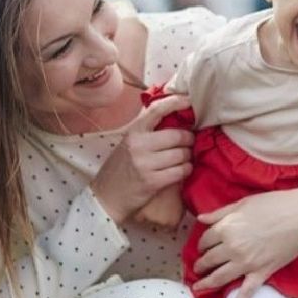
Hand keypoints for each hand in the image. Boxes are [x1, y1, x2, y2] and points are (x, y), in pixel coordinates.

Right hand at [90, 95, 193, 223]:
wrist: (107, 196)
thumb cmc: (121, 167)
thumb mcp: (128, 143)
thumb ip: (147, 131)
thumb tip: (175, 117)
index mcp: (133, 132)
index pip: (157, 110)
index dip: (175, 102)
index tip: (189, 101)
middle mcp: (138, 145)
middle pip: (177, 135)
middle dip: (189, 139)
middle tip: (190, 142)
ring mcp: (145, 164)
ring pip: (182, 154)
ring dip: (189, 156)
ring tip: (186, 158)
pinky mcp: (152, 182)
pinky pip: (180, 171)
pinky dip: (186, 169)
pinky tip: (184, 169)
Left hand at [193, 186, 297, 297]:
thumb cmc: (274, 205)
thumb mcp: (242, 203)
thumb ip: (220, 213)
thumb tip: (201, 218)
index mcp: (226, 228)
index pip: (206, 239)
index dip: (203, 243)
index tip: (204, 246)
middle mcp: (232, 248)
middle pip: (209, 259)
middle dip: (201, 264)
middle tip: (198, 267)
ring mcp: (245, 264)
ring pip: (219, 277)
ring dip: (206, 283)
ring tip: (198, 286)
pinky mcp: (260, 274)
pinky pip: (245, 294)